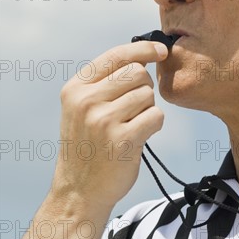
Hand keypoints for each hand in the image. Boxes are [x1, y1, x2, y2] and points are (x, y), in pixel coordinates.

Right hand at [51, 41, 167, 210]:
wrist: (80, 190)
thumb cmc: (88, 144)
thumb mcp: (82, 107)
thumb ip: (105, 81)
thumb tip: (144, 56)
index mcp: (76, 88)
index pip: (116, 55)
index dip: (143, 48)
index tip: (161, 50)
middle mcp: (86, 101)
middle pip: (137, 72)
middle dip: (144, 86)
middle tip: (135, 107)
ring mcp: (103, 120)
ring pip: (148, 94)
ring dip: (147, 108)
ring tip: (132, 124)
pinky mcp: (122, 140)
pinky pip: (156, 116)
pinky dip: (154, 124)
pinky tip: (140, 136)